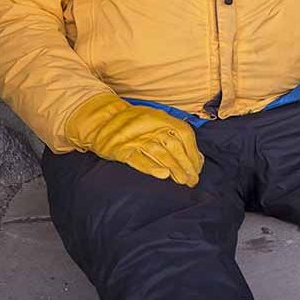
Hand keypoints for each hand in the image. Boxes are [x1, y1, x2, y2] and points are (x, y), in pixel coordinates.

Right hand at [65, 94, 203, 186]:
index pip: (184, 134)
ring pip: (160, 153)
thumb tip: (196, 158)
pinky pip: (138, 159)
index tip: (197, 168)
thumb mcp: (156, 123)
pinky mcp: (121, 149)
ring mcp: (136, 137)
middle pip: (174, 146)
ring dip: (174, 168)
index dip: (193, 151)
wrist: (102, 120)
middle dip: (186, 164)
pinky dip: (151, 167)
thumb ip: (175, 137)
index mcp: (161, 118)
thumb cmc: (135, 125)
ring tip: (183, 181)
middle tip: (192, 180)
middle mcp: (150, 126)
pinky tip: (162, 176)